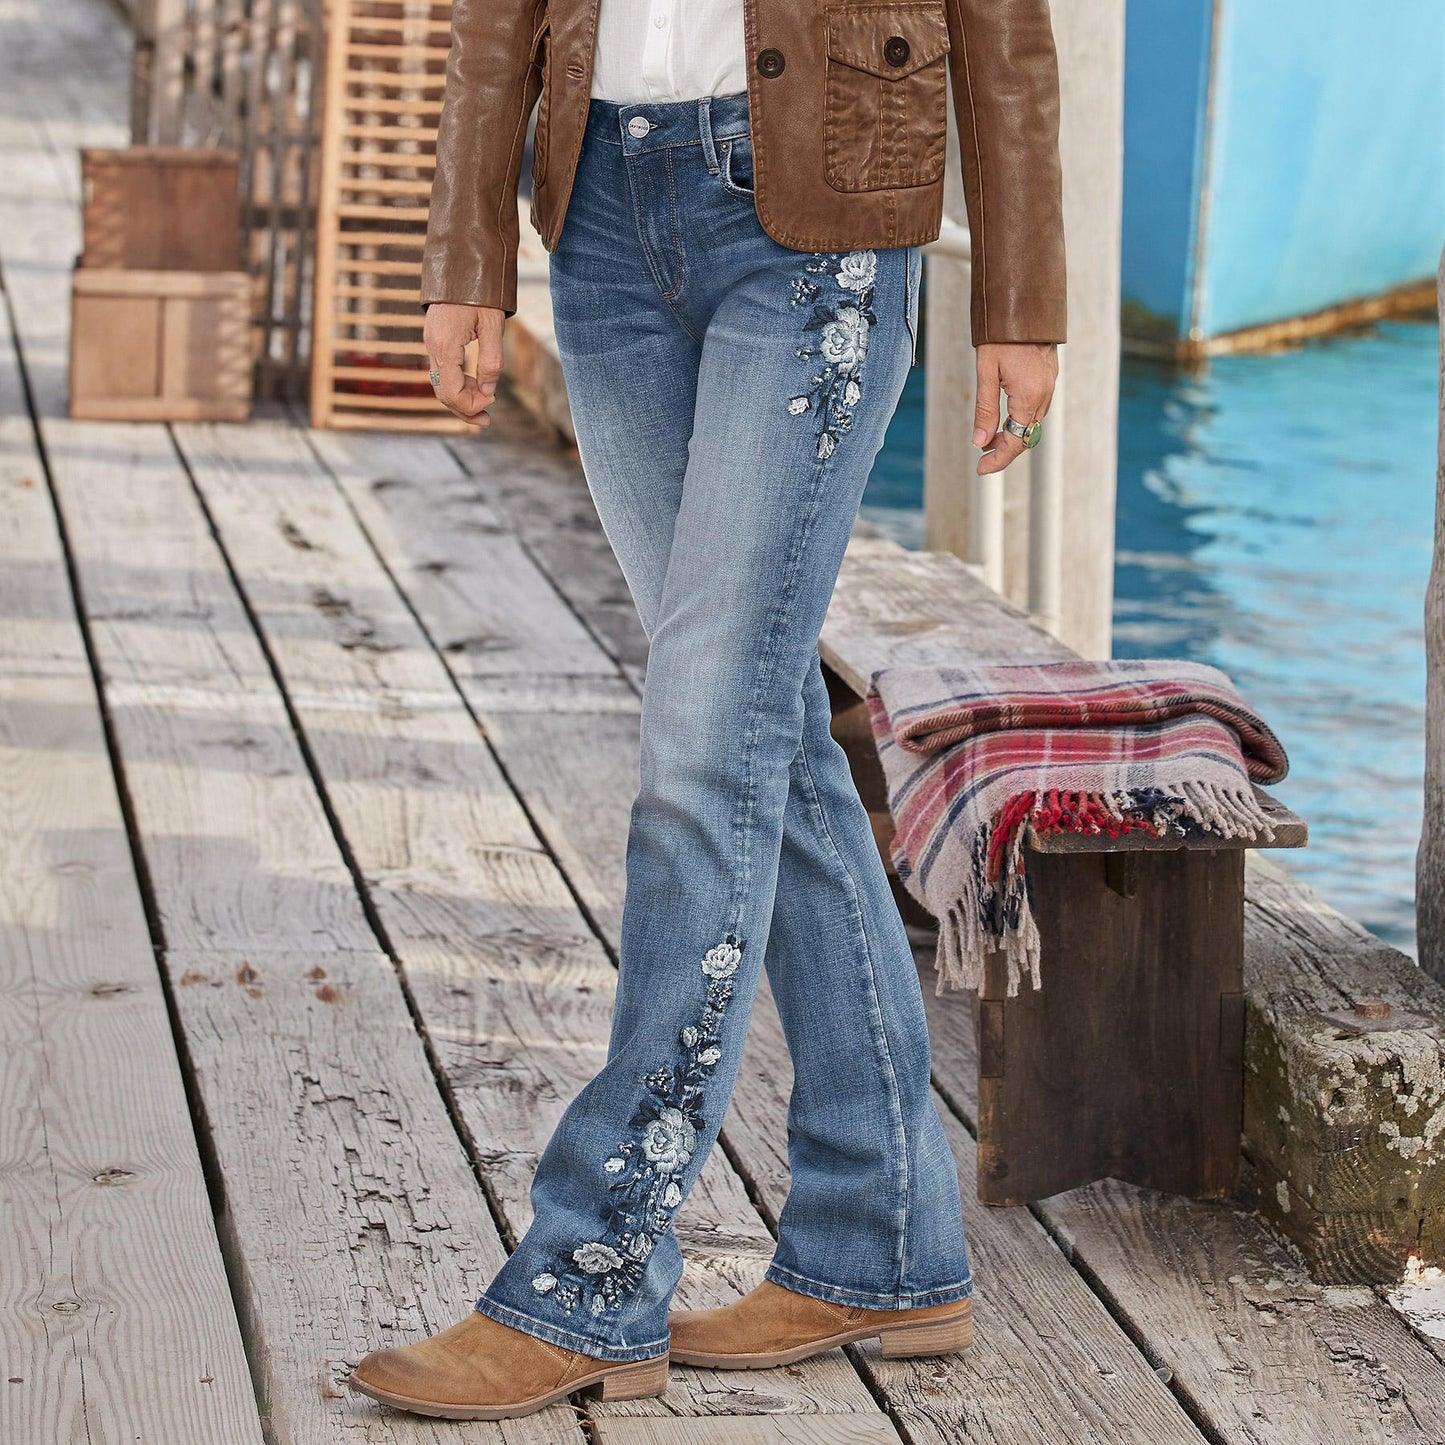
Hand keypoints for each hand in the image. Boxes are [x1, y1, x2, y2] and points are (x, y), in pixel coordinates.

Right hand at [424, 303, 503, 425]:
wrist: (461, 261)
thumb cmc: (480, 292)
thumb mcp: (492, 326)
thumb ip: (492, 361)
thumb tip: (489, 391)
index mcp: (445, 346)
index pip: (451, 393)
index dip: (471, 405)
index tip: (493, 400)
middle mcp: (432, 347)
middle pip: (443, 393)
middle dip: (464, 409)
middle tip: (487, 420)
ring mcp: (431, 343)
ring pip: (441, 383)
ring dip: (462, 398)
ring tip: (485, 404)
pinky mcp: (435, 339)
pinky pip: (443, 371)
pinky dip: (458, 383)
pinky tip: (476, 385)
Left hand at [972, 341, 1058, 474]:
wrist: (1026, 303)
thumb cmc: (1001, 335)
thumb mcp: (986, 373)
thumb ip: (985, 410)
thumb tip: (980, 443)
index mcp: (1029, 397)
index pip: (1016, 442)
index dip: (998, 459)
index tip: (981, 469)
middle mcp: (1044, 395)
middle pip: (1026, 436)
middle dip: (1003, 449)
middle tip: (981, 456)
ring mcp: (1050, 386)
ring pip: (1032, 423)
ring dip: (1012, 434)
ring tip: (988, 437)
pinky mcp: (1049, 377)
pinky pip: (1036, 408)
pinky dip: (1020, 419)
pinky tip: (1004, 417)